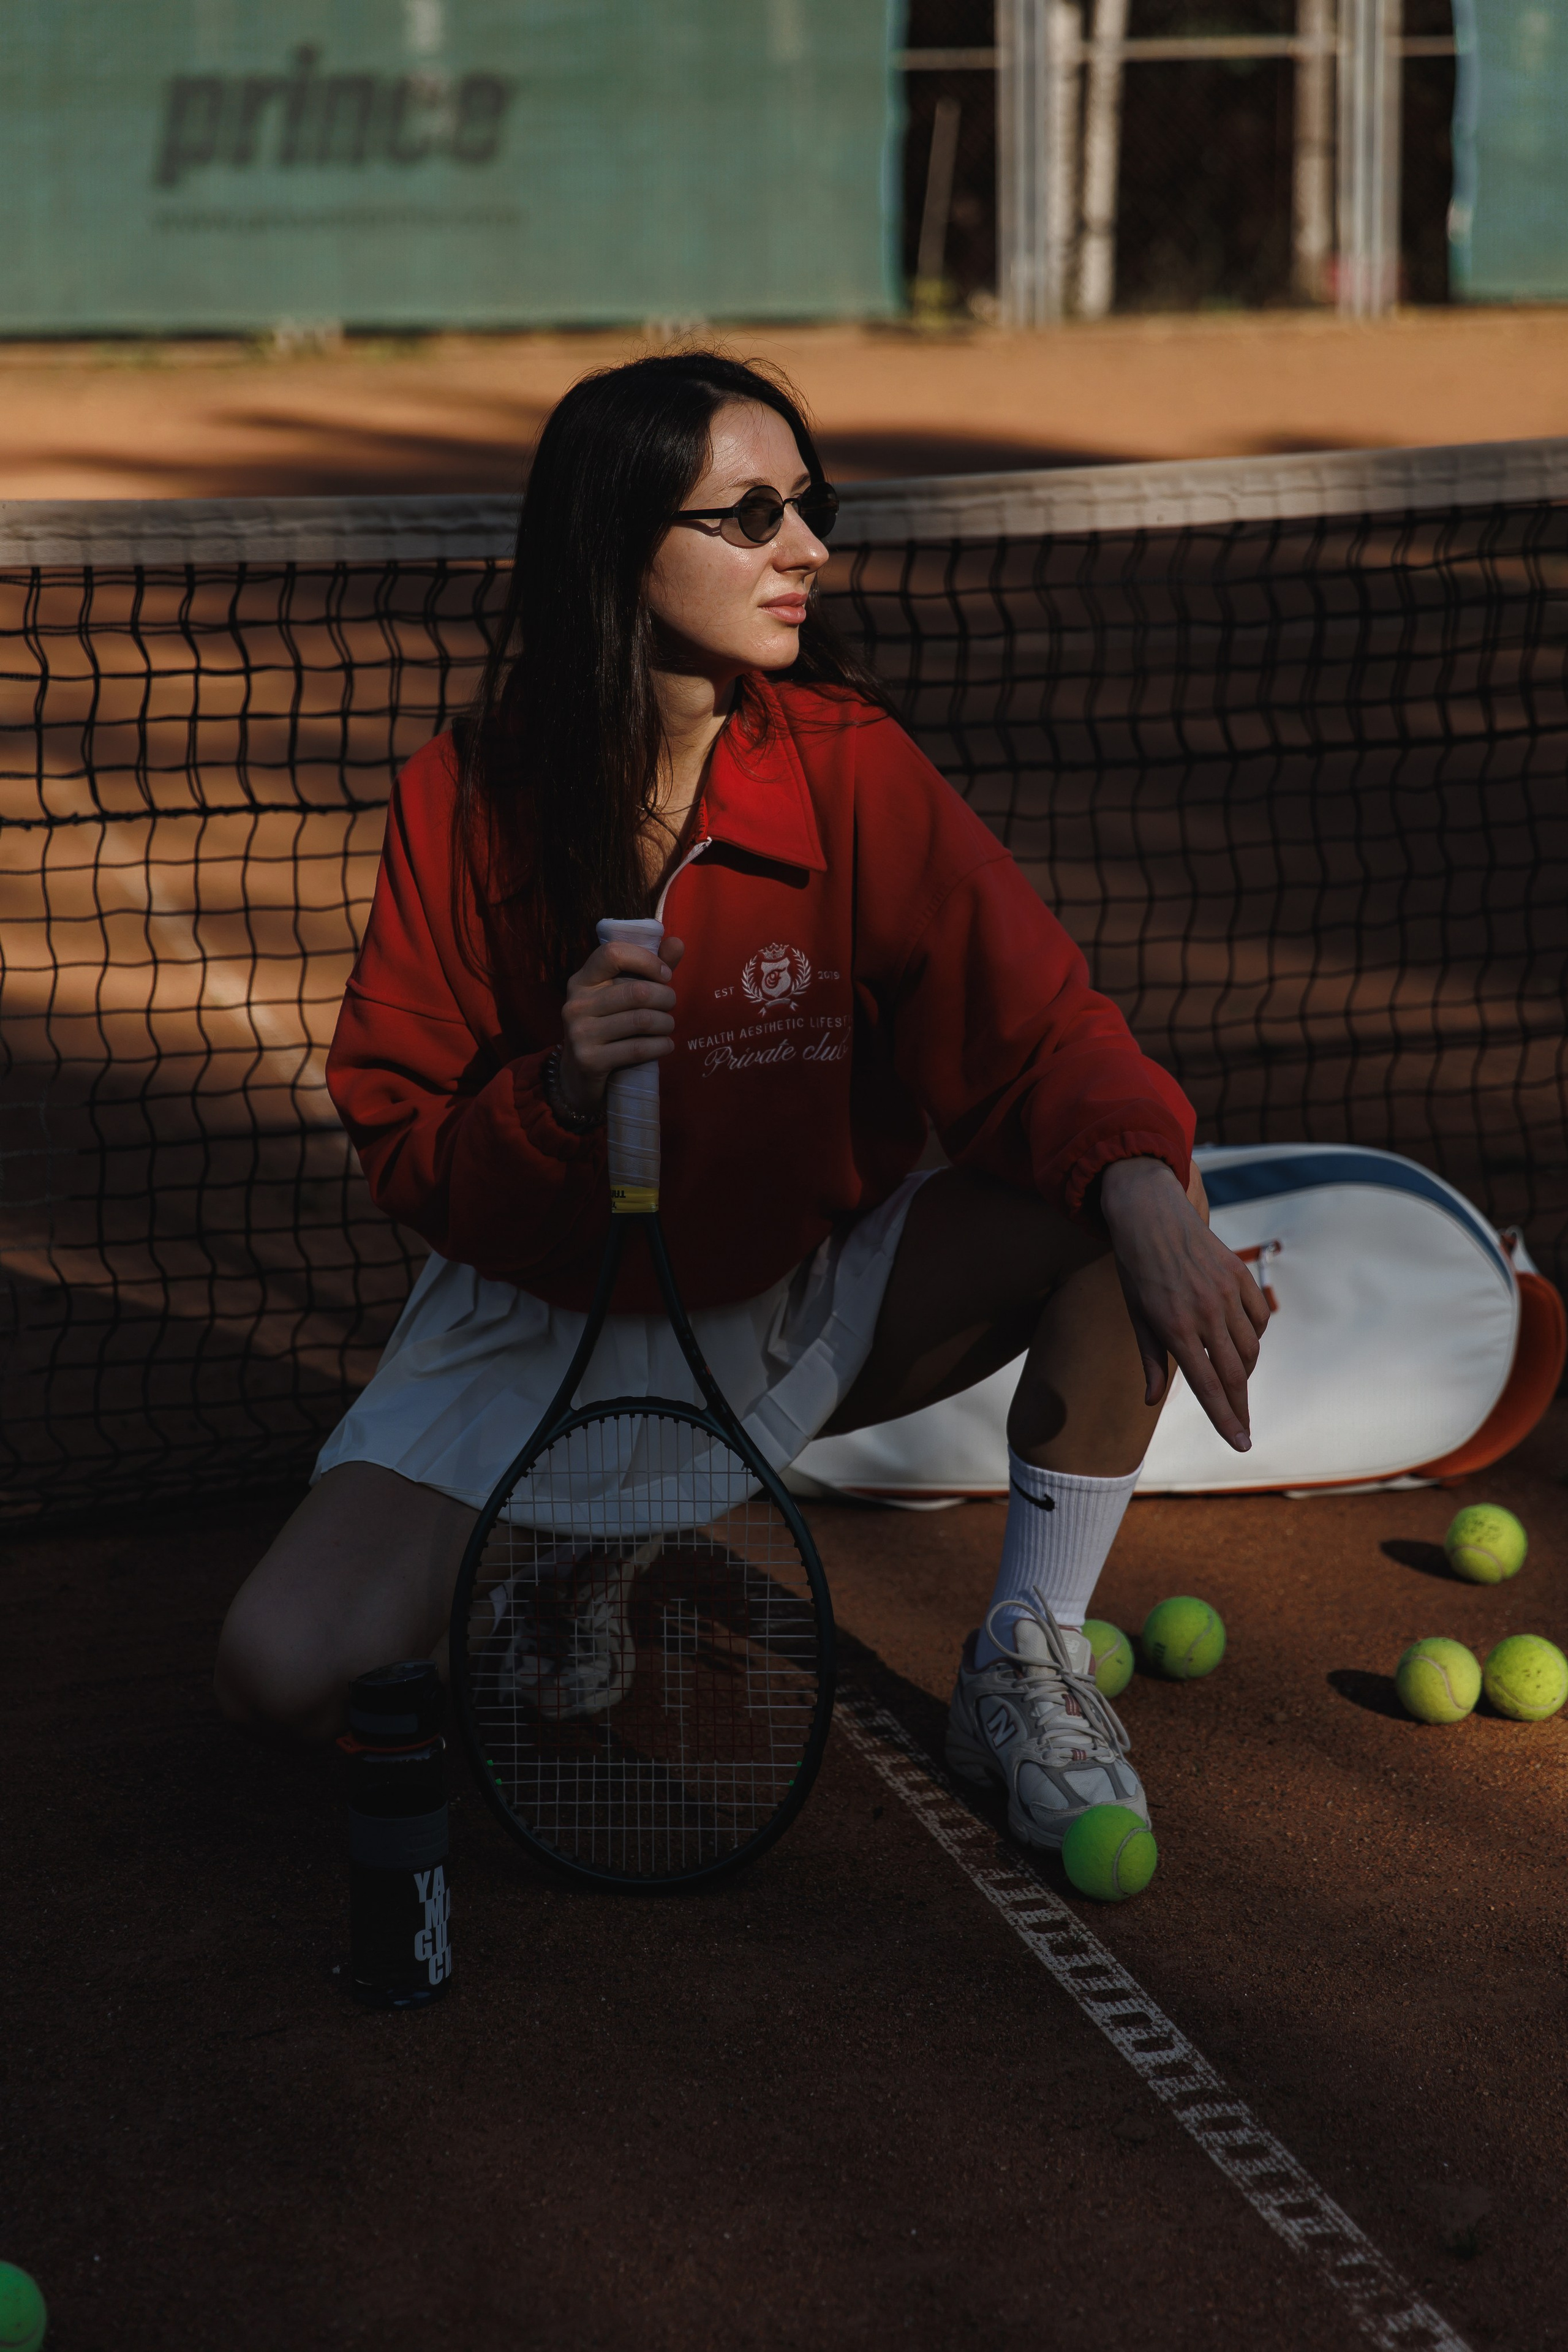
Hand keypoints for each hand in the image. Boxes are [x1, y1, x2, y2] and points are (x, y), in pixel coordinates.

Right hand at [554, 935, 685, 1118]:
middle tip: (670, 1006)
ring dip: (666, 1024)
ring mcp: (580, 1032)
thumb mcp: (622, 996)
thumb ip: (649, 970)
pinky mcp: (589, 1060)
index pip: (613, 953)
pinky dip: (661, 1046)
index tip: (665, 976)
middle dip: (666, 998)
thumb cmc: (608, 1029)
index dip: (647, 960)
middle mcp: (577, 1003)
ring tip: (668, 1027)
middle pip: (638, 991)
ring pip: (642, 1020)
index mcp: (582, 980)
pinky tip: (666, 1046)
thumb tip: (677, 942)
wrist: (578, 1077)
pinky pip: (638, 1048)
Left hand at [1099, 1157, 1269, 1451]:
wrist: (1150, 1214)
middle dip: (1241, 1410)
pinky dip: (1254, 1337)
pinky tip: (1240, 1342)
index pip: (1208, 1386)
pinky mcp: (1240, 1276)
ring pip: (1250, 1349)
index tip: (1241, 1444)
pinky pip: (1259, 1319)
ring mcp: (1226, 1293)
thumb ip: (1149, 1359)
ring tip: (1233, 1382)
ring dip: (1244, 1372)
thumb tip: (1152, 1400)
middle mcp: (1205, 1313)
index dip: (1226, 1420)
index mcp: (1174, 1328)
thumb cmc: (1136, 1269)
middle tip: (1245, 1432)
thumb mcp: (1135, 1315)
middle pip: (1234, 1375)